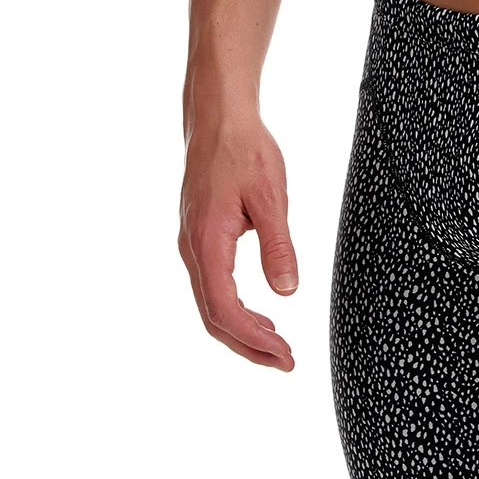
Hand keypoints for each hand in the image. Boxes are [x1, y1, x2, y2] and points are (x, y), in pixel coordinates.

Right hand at [179, 114, 298, 369]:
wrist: (218, 117)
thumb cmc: (244, 150)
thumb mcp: (271, 196)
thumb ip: (278, 245)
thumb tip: (287, 292)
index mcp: (207, 242)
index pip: (225, 309)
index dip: (254, 339)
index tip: (285, 355)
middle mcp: (192, 249)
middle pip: (213, 317)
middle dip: (248, 345)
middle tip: (285, 362)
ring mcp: (192, 244)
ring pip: (210, 303)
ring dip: (241, 330)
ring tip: (276, 345)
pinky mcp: (199, 237)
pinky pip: (211, 286)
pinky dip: (233, 309)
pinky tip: (258, 313)